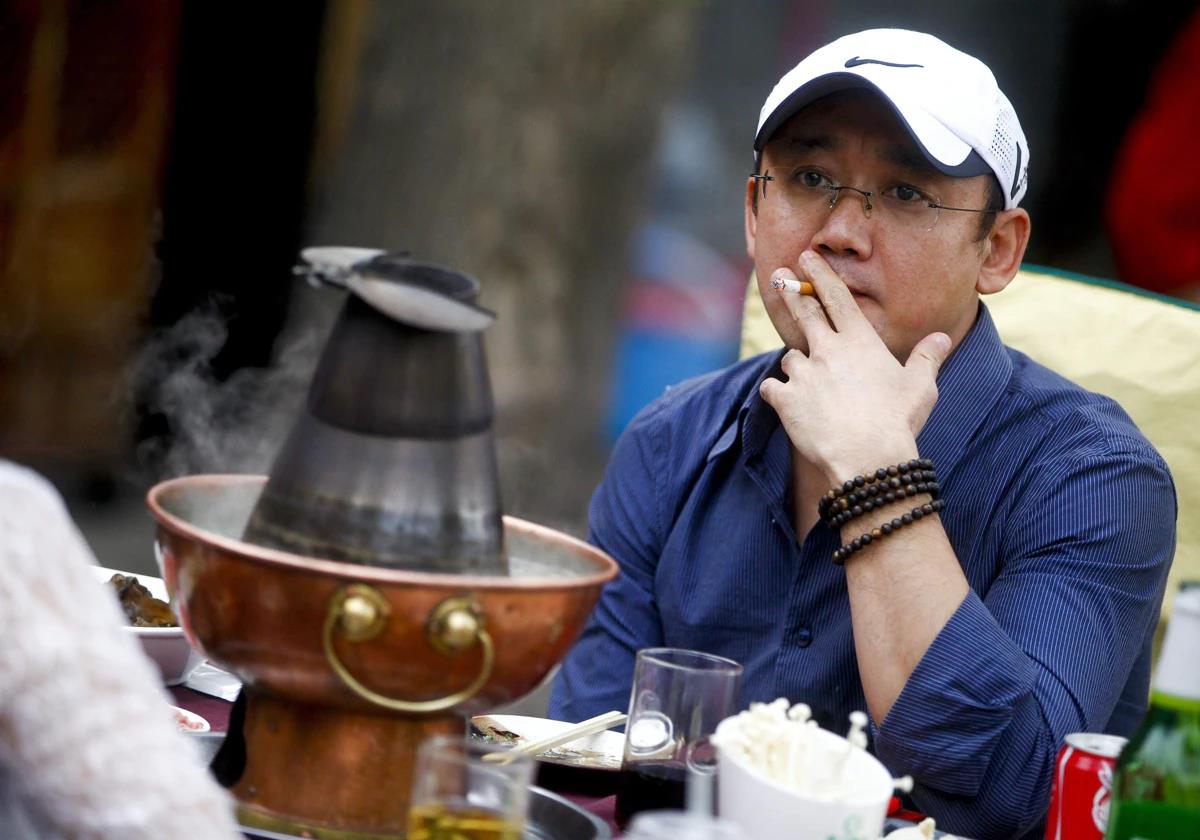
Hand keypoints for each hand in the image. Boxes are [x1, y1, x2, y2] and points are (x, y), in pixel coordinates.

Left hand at [758, 250, 951, 481]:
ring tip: (805, 375)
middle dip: (791, 291)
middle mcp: (827, 350)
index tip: (807, 257)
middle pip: (804, 313)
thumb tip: (942, 338)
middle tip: (779, 276)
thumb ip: (928, 358)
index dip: (821, 275)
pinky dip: (776, 392)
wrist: (868, 456)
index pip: (837, 299)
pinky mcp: (786, 399)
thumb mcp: (921, 386)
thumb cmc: (898, 420)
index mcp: (860, 341)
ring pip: (790, 357)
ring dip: (796, 363)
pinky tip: (782, 399)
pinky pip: (772, 387)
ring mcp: (804, 373)